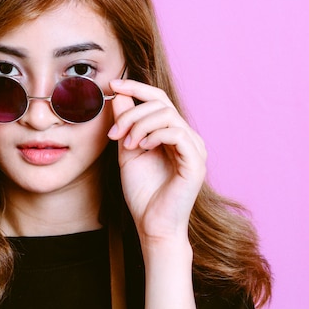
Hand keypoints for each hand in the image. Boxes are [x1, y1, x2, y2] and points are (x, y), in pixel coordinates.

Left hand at [107, 79, 206, 243]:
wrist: (152, 224)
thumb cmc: (142, 191)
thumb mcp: (127, 150)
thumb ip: (125, 123)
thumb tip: (118, 94)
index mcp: (172, 132)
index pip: (158, 99)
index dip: (136, 87)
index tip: (112, 84)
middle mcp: (187, 136)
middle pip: (161, 103)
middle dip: (132, 113)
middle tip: (114, 133)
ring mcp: (194, 148)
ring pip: (167, 115)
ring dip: (140, 125)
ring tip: (127, 144)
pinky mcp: (196, 161)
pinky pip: (176, 133)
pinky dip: (155, 135)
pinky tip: (142, 147)